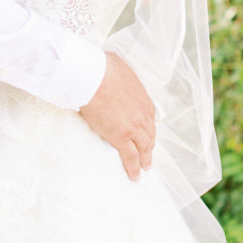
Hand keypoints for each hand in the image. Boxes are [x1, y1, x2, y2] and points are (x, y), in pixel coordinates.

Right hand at [80, 52, 155, 180]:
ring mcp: (133, 127)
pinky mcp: (121, 138)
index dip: (148, 127)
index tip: (146, 133)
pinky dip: (134, 168)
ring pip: (144, 148)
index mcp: (143, 98)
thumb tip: (116, 70)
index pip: (150, 117)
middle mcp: (143, 114)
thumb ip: (122, 75)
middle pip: (149, 134)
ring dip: (145, 159)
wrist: (92, 77)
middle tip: (148, 154)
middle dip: (149, 145)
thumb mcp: (119, 66)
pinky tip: (134, 175)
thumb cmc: (102, 67)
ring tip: (144, 167)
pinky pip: (130, 157)